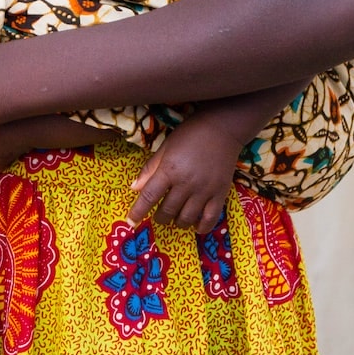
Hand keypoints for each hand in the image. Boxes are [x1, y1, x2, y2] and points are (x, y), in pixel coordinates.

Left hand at [127, 117, 239, 233]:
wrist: (222, 127)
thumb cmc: (190, 134)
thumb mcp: (165, 147)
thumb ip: (150, 168)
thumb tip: (134, 188)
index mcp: (170, 170)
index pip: (149, 196)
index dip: (138, 212)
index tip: (131, 222)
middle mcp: (186, 183)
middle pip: (168, 211)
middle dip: (159, 217)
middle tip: (159, 215)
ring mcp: (205, 190)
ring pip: (187, 218)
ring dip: (177, 222)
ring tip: (175, 218)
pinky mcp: (221, 193)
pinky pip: (211, 218)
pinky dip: (202, 227)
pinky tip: (196, 226)